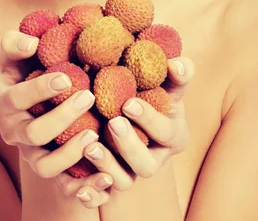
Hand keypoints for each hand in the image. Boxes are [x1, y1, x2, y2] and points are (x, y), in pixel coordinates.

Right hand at [0, 30, 113, 207]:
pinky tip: (106, 178)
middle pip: (33, 133)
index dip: (39, 89)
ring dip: (70, 153)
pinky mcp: (50, 169)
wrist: (37, 98)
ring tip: (94, 134)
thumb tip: (32, 43)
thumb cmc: (27, 67)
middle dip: (62, 117)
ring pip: (45, 166)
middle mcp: (12, 131)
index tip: (66, 77)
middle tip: (88, 97)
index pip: (15, 98)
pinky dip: (84, 188)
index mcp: (1, 102)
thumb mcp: (16, 52)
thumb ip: (15, 42)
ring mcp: (30, 153)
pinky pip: (64, 187)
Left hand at [74, 57, 193, 203]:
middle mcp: (155, 158)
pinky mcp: (112, 179)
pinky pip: (102, 193)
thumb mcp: (167, 82)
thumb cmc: (151, 90)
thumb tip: (176, 64)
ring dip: (108, 165)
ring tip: (91, 146)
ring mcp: (132, 171)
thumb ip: (177, 73)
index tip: (128, 103)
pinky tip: (80, 178)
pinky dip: (92, 190)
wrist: (126, 103)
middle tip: (113, 122)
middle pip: (147, 165)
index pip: (166, 132)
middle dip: (130, 145)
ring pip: (124, 181)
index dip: (149, 120)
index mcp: (173, 135)